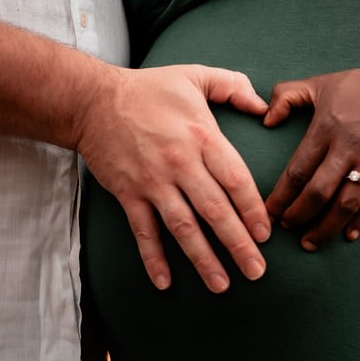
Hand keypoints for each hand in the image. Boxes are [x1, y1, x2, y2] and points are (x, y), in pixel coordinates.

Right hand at [76, 64, 271, 292]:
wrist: (92, 101)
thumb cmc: (149, 88)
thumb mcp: (195, 75)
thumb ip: (233, 86)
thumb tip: (263, 105)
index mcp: (201, 136)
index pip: (235, 178)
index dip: (253, 208)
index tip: (266, 233)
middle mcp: (179, 163)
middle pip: (215, 211)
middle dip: (238, 244)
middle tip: (257, 271)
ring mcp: (152, 182)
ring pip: (183, 228)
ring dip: (203, 259)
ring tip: (222, 285)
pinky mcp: (128, 194)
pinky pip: (143, 232)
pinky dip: (153, 258)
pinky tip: (165, 282)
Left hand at [263, 58, 359, 249]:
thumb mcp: (321, 83)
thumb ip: (286, 95)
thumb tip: (265, 120)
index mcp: (327, 126)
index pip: (298, 170)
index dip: (281, 196)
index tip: (268, 212)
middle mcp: (349, 145)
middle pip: (319, 192)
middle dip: (298, 216)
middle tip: (285, 229)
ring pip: (346, 203)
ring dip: (325, 227)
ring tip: (310, 242)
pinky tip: (348, 235)